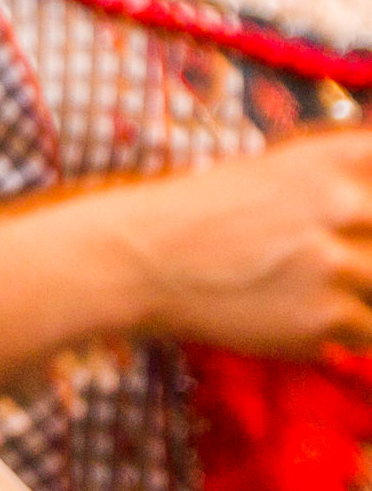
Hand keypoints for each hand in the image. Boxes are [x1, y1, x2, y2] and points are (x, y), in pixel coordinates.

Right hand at [116, 128, 371, 358]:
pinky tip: (301, 312)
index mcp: (336, 157)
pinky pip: (367, 333)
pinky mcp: (325, 319)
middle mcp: (346, 204)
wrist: (142, 261)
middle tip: (329, 262)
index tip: (356, 227)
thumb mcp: (281, 169)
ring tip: (314, 288)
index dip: (371, 208)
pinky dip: (343, 330)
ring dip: (360, 295)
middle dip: (365, 255)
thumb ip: (347, 180)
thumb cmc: (207, 213)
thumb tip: (370, 211)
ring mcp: (338, 264)